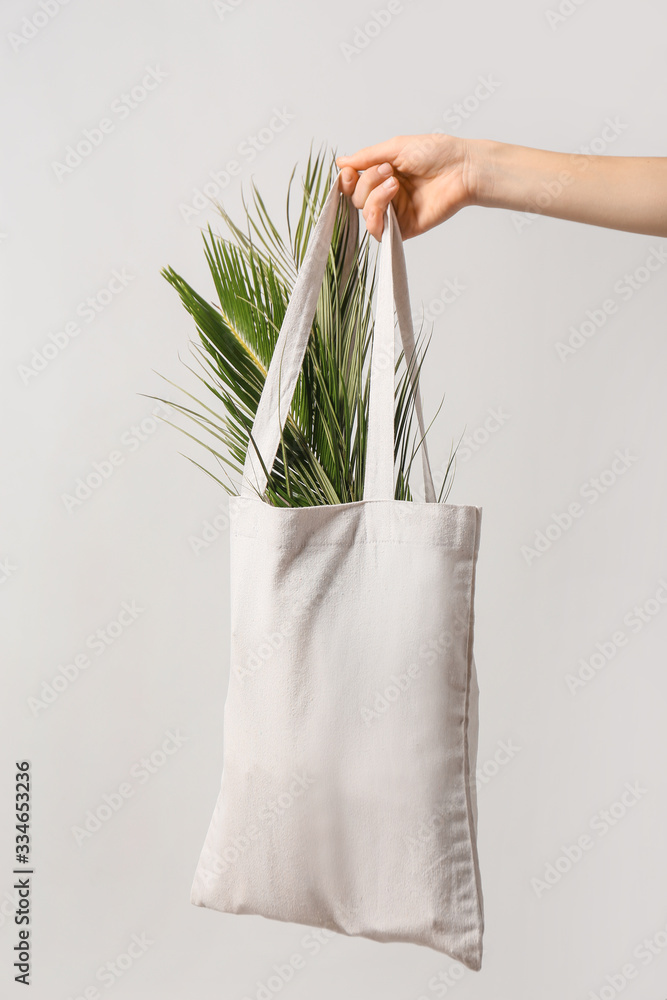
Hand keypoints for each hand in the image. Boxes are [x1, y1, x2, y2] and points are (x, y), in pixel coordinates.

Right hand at [336, 134, 480, 240]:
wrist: (462, 168)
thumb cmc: (437, 153)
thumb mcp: (395, 147)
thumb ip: (367, 157)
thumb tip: (341, 162)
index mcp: (384, 174)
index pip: (354, 184)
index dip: (347, 180)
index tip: (351, 171)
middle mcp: (387, 194)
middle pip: (356, 198)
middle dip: (367, 182)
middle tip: (388, 170)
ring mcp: (395, 212)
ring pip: (365, 213)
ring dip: (373, 196)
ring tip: (394, 182)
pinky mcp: (404, 228)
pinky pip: (378, 231)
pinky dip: (377, 215)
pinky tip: (390, 196)